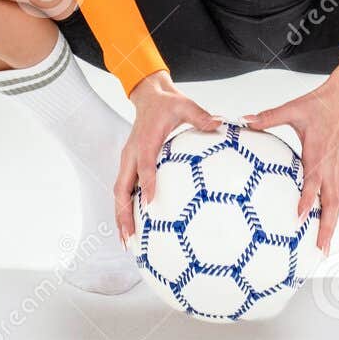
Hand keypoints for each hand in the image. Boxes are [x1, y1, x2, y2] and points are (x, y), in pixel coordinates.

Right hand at [114, 71, 220, 244]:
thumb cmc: (168, 104)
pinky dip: (124, 210)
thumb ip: (200, 116)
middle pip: (122, 188)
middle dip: (123, 213)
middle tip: (130, 237)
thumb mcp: (185, 105)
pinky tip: (132, 228)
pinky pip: (124, 191)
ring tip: (127, 242)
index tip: (150, 204)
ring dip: (121, 217)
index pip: (144, 166)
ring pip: (119, 193)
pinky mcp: (130, 166)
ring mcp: (128, 161)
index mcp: (145, 142)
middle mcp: (132, 154)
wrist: (149, 97)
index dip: (147, 184)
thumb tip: (219, 123)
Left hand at [240, 61, 338, 255]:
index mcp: (318, 153)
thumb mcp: (293, 108)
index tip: (299, 218)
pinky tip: (325, 226)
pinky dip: (332, 214)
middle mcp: (330, 165)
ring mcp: (336, 169)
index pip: (314, 181)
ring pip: (337, 203)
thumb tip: (244, 120)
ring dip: (332, 226)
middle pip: (332, 203)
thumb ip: (268, 117)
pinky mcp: (337, 169)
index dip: (307, 200)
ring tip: (324, 248)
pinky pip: (336, 195)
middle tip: (319, 251)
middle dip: (327, 228)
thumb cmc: (320, 104)